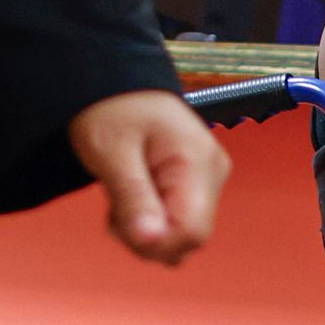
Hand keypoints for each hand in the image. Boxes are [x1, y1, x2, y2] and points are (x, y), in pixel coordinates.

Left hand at [67, 89, 227, 265]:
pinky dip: (150, 220)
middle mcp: (212, 173)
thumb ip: (133, 198)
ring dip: (146, 230)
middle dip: (147, 238)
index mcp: (198, 162)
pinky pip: (177, 220)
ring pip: (181, 234)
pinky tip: (131, 197)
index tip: (117, 226)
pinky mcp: (195, 184)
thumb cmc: (112, 108)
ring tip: (121, 197)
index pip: (191, 233)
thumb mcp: (112, 153)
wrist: (115, 81)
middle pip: (189, 238)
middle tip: (114, 211)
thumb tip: (151, 241)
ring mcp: (207, 179)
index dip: (154, 243)